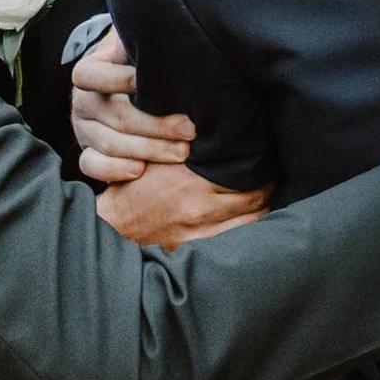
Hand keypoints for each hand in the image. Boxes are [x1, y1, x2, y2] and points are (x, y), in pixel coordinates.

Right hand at [70, 29, 194, 183]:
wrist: (128, 84)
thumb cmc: (141, 61)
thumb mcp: (138, 44)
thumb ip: (147, 38)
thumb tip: (169, 25)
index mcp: (90, 70)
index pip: (91, 76)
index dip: (118, 79)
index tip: (150, 82)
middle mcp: (82, 101)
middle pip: (114, 116)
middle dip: (155, 125)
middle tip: (190, 129)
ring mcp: (83, 128)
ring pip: (108, 143)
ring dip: (147, 150)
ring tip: (182, 152)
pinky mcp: (88, 151)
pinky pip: (91, 166)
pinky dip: (113, 170)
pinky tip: (140, 170)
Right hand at [95, 162, 268, 248]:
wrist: (112, 227)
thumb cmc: (135, 186)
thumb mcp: (159, 157)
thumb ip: (188, 146)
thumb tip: (220, 130)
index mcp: (192, 181)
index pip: (246, 173)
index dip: (259, 165)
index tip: (262, 158)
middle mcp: (201, 209)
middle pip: (256, 197)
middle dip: (264, 186)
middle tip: (267, 175)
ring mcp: (201, 233)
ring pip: (252, 221)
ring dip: (260, 208)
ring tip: (260, 196)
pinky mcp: (198, 249)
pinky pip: (236, 239)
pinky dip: (246, 228)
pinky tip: (247, 218)